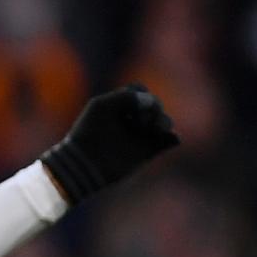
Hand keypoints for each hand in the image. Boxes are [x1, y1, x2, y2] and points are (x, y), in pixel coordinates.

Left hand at [39, 83, 179, 202]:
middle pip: (155, 105)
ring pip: (164, 122)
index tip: (132, 106)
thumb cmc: (88, 132)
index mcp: (118, 106)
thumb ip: (126, 97)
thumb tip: (151, 102)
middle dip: (154, 108)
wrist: (84, 165)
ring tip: (157, 128)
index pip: (140, 91)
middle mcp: (130, 120)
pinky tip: (170, 137)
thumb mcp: (101, 106)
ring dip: (164, 121)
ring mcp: (139, 136)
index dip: (141, 95)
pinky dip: (173, 137)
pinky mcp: (146, 153)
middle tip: (142, 121)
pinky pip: (168, 141)